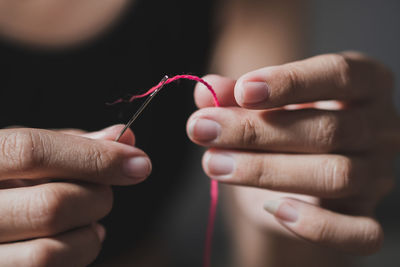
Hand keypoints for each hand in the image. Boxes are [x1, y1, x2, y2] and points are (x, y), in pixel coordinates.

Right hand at [0, 125, 150, 265]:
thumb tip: (125, 136)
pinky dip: (79, 256)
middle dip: (97, 198)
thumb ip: (71, 144)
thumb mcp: (25, 153)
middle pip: (51, 204)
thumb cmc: (6, 179)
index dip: (94, 156)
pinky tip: (77, 241)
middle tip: (104, 192)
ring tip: (91, 219)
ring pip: (50, 251)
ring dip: (89, 234)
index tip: (137, 162)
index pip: (31, 151)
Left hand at [187, 52, 398, 254]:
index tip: (241, 92)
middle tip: (202, 130)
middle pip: (329, 129)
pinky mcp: (366, 217)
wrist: (294, 172)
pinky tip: (272, 210)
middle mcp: (382, 128)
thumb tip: (208, 89)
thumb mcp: (258, 104)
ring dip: (266, 171)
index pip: (339, 75)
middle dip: (257, 131)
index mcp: (366, 84)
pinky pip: (360, 233)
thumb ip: (235, 94)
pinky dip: (316, 225)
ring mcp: (378, 175)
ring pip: (336, 175)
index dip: (290, 82)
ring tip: (213, 163)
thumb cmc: (281, 126)